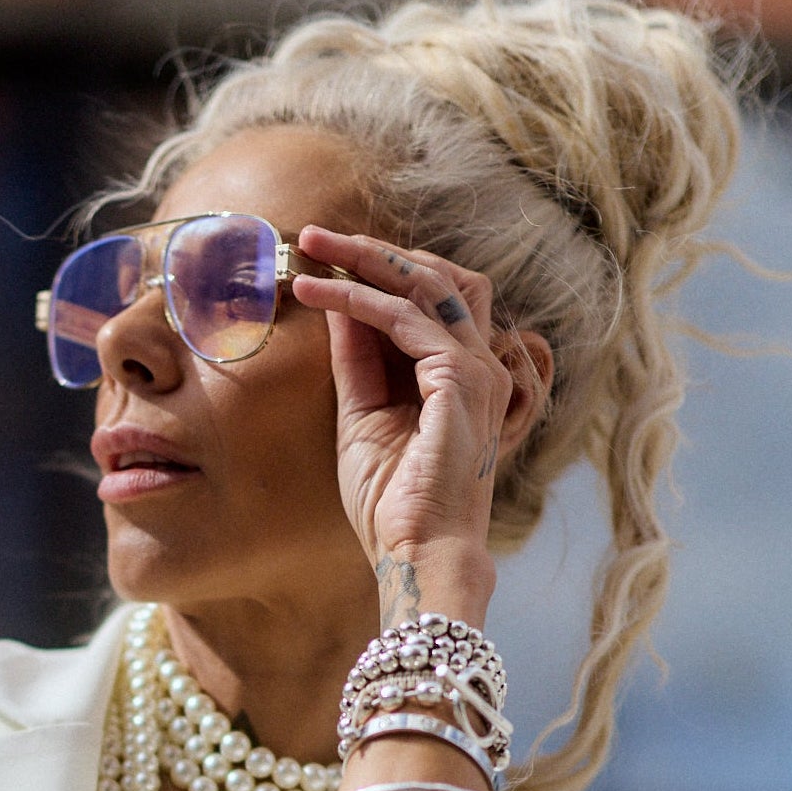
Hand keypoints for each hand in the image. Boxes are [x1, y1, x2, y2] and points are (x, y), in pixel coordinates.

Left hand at [290, 227, 541, 624]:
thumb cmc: (392, 504)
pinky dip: (359, 300)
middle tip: (315, 236)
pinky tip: (319, 295)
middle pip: (435, 276)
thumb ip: (357, 362)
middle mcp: (479, 363)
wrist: (416, 553)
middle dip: (373, 249)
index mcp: (460, 374)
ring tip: (312, 250)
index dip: (375, 272)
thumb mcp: (363, 418)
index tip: (321, 260)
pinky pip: (406, 318)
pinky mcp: (462, 378)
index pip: (425, 299)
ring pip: (424, 283)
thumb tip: (338, 306)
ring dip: (365, 259)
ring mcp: (478, 367)